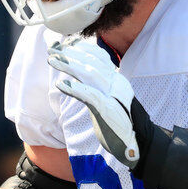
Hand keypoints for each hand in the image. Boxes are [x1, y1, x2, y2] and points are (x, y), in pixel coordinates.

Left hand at [47, 36, 140, 167]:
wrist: (136, 145)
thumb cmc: (118, 125)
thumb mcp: (108, 101)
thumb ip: (97, 88)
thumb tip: (81, 77)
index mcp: (117, 80)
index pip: (99, 57)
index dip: (81, 48)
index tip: (64, 43)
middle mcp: (117, 84)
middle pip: (93, 62)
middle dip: (70, 54)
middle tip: (51, 49)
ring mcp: (114, 96)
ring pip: (91, 74)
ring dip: (69, 65)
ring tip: (52, 60)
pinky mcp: (109, 110)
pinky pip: (91, 95)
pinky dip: (75, 89)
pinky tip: (61, 85)